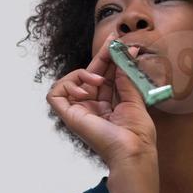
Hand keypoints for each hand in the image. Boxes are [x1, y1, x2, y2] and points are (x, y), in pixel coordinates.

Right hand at [47, 38, 157, 168]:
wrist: (132, 150)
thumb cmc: (138, 132)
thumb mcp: (135, 98)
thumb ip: (126, 76)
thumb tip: (128, 52)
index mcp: (107, 105)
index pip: (104, 75)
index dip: (109, 59)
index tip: (119, 43)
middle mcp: (92, 106)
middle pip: (90, 74)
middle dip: (101, 56)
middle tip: (113, 42)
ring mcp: (80, 111)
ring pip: (70, 81)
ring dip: (82, 73)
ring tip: (99, 79)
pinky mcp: (69, 116)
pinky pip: (54, 95)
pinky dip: (67, 86)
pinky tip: (85, 91)